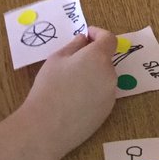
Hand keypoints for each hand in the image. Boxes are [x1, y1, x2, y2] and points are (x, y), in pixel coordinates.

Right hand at [21, 27, 117, 159]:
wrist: (47, 126)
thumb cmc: (49, 86)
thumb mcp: (57, 58)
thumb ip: (74, 46)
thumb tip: (84, 40)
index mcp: (98, 57)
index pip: (109, 39)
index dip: (98, 34)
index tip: (86, 35)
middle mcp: (110, 75)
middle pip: (106, 60)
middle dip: (93, 56)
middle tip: (72, 62)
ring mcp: (110, 95)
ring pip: (104, 78)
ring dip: (93, 74)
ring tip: (71, 83)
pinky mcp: (107, 112)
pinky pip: (102, 94)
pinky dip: (93, 91)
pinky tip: (75, 100)